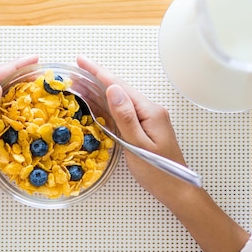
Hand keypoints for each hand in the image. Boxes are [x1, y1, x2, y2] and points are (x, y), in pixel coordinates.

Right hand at [76, 55, 195, 205]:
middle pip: (119, 89)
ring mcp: (147, 119)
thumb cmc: (159, 173)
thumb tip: (113, 89)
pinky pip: (122, 111)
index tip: (82, 60)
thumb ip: (126, 117)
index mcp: (150, 111)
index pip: (119, 87)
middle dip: (96, 79)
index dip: (98, 72)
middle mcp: (149, 111)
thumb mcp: (138, 146)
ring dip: (99, 91)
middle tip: (74, 72)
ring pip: (119, 100)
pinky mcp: (144, 127)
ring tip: (79, 85)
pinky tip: (95, 103)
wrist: (177, 190)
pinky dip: (106, 105)